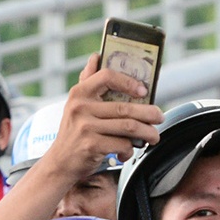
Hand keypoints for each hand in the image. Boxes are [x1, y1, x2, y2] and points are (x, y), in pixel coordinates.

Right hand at [41, 55, 163, 180]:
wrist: (60, 162)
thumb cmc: (74, 133)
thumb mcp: (76, 105)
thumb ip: (87, 81)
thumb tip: (96, 56)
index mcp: (80, 93)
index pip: (107, 76)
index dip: (128, 81)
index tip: (143, 90)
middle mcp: (81, 108)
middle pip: (125, 108)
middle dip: (149, 113)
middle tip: (159, 117)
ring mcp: (86, 127)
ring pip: (128, 127)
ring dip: (147, 132)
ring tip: (153, 136)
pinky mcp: (92, 146)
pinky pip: (122, 144)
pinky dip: (129, 150)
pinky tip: (127, 152)